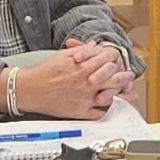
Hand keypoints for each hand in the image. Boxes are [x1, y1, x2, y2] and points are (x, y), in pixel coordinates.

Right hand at [3, 42, 128, 119]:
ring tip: (125, 90)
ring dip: (120, 92)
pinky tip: (110, 105)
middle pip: (114, 78)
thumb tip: (95, 46)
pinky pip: (99, 113)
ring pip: (111, 96)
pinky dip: (106, 109)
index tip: (116, 58)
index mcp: (83, 67)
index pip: (108, 60)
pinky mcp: (80, 111)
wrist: (30, 89)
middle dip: (124, 75)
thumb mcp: (63, 55)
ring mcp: (85, 98)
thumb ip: (82, 50)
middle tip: (128, 75)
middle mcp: (87, 83)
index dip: (115, 57)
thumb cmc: (45, 72)